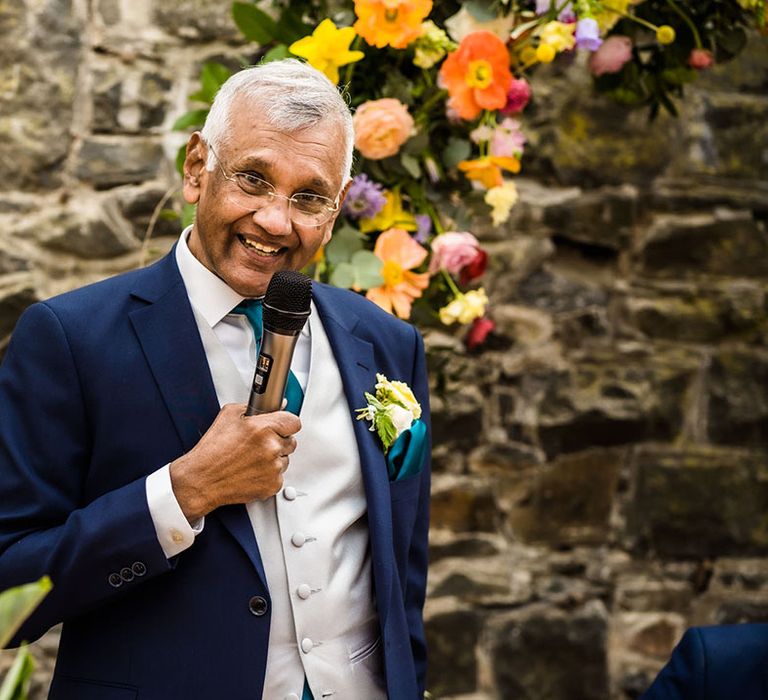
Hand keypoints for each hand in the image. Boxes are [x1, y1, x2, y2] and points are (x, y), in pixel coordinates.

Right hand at [169, 403, 300, 520]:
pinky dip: (268, 475)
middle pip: (291, 441)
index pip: (294, 422)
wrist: (201, 480)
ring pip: (285, 459)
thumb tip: (277, 405)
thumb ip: (256, 406)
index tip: (281, 426)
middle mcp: (271, 448)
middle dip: (278, 441)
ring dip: (274, 459)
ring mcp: (273, 468)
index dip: (286, 423)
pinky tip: (251, 471)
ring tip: (251, 459)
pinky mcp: (273, 485)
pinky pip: (279, 476)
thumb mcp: (229, 415)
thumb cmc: (212, 450)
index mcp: (263, 428)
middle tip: (259, 444)